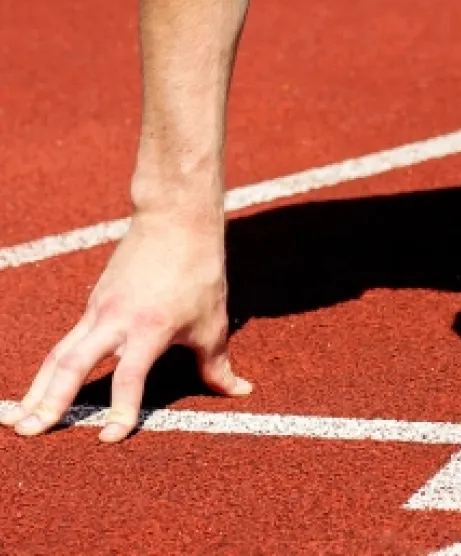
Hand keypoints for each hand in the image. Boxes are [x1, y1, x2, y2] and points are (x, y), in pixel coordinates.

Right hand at [1, 209, 251, 442]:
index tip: (109, 438)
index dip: (121, 408)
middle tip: (30, 432)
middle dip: (50, 401)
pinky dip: (51, 369)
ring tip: (17, 422)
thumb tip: (240, 391)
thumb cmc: (199, 271)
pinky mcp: (93, 303)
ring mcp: (99, 310)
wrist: (176, 219)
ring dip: (38, 388)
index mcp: (150, 327)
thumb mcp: (213, 320)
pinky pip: (67, 341)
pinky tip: (37, 392)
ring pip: (61, 354)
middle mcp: (116, 320)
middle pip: (74, 363)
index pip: (129, 375)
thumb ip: (217, 363)